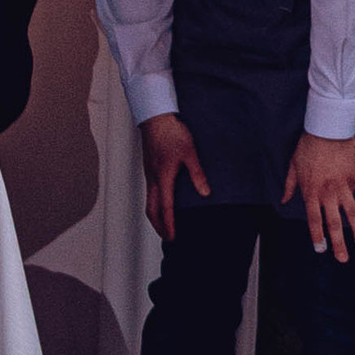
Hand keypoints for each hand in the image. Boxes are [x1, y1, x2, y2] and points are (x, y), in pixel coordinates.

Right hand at [140, 110, 211, 241]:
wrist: (155, 118)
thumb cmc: (172, 133)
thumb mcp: (190, 153)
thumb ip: (197, 174)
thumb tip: (205, 193)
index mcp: (163, 177)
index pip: (165, 207)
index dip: (169, 224)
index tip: (173, 236)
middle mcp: (153, 178)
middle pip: (151, 210)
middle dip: (159, 226)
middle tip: (168, 237)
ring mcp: (148, 174)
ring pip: (148, 201)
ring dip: (155, 216)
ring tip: (165, 224)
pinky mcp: (148, 168)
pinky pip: (148, 192)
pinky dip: (154, 204)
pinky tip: (162, 202)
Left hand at [285, 127, 354, 257]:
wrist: (327, 128)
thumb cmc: (308, 146)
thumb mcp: (293, 166)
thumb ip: (290, 186)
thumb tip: (285, 200)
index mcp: (311, 192)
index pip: (314, 220)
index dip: (318, 237)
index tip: (321, 249)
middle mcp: (328, 193)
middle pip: (334, 224)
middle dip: (338, 243)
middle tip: (343, 258)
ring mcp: (344, 186)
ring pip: (352, 213)